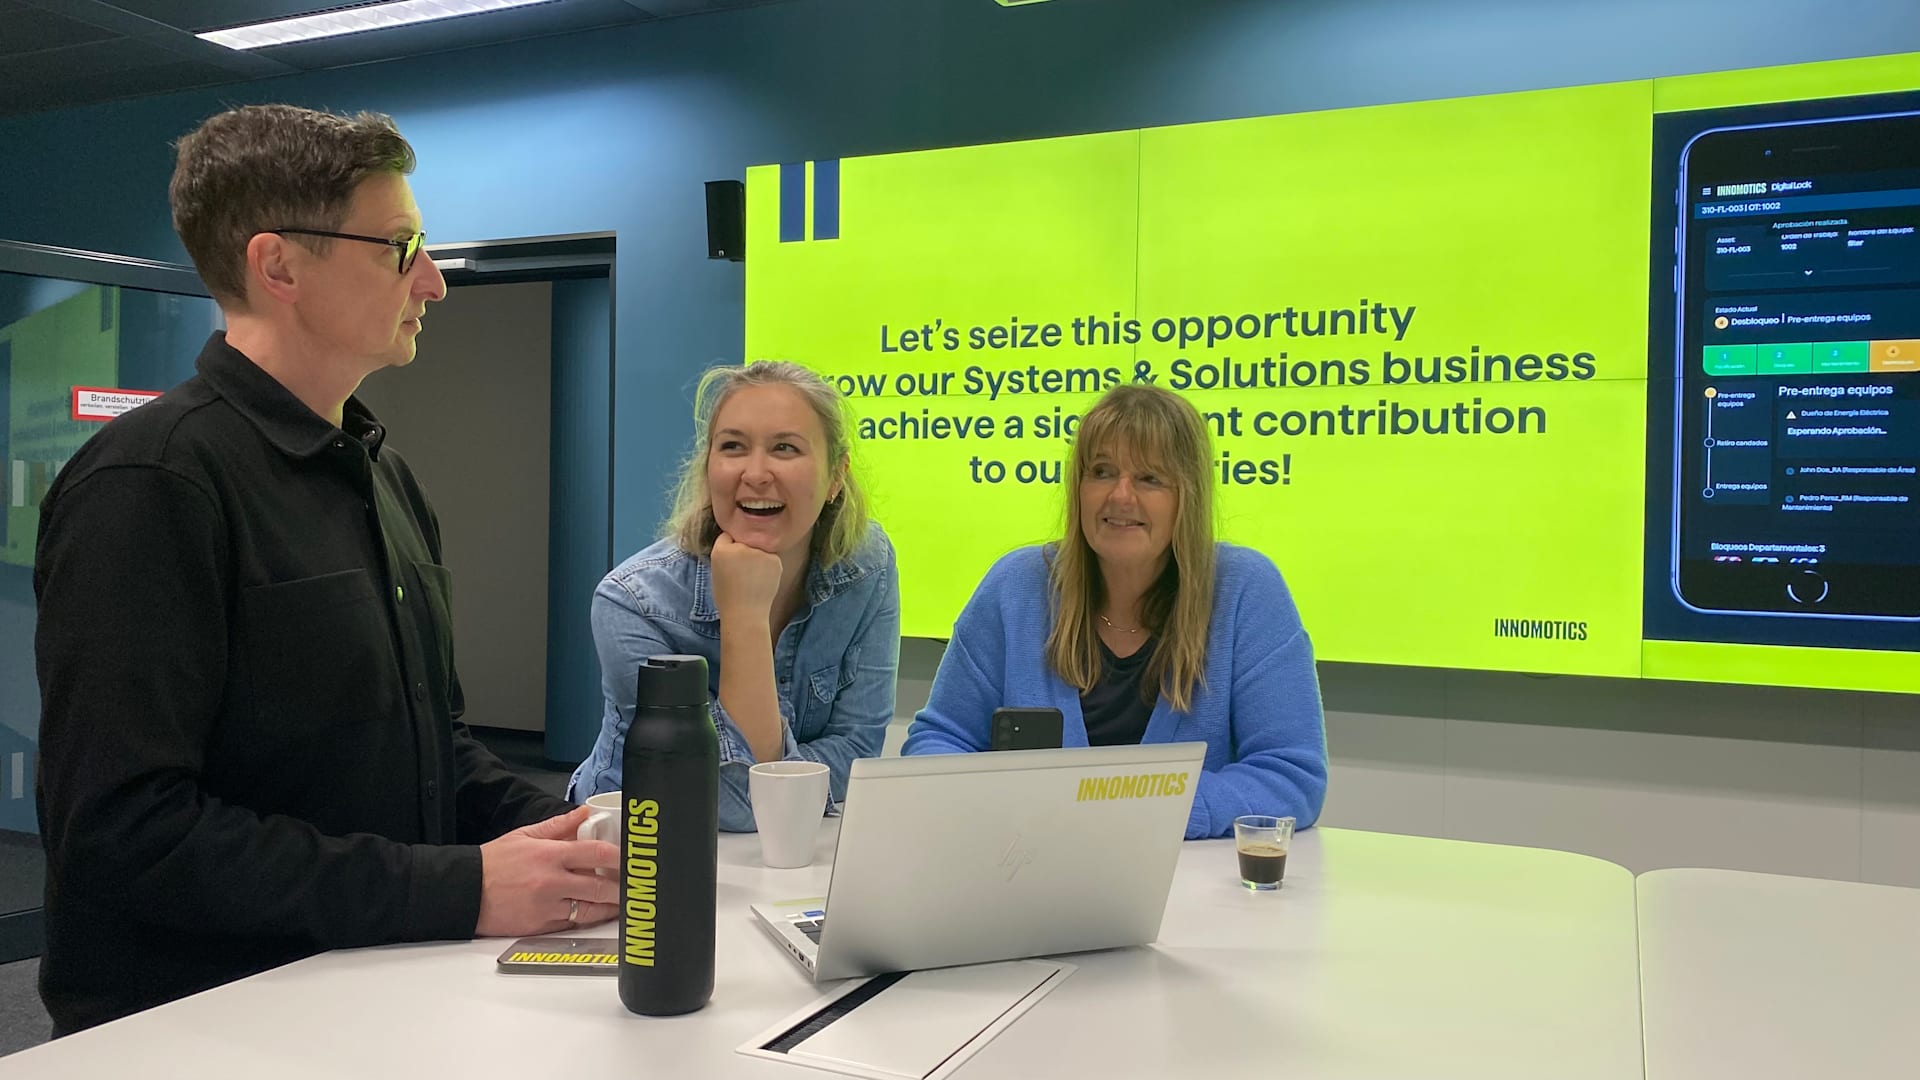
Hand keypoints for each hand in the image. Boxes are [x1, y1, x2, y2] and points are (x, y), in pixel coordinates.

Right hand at [475, 805, 618, 937]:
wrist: (465, 892)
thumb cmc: (492, 863)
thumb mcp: (524, 835)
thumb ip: (559, 825)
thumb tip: (584, 813)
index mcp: (550, 855)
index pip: (596, 854)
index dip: (619, 857)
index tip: (629, 859)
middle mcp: (551, 882)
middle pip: (600, 887)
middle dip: (621, 887)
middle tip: (632, 885)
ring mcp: (547, 907)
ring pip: (590, 910)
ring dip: (609, 907)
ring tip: (619, 902)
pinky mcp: (541, 926)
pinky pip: (572, 924)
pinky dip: (586, 919)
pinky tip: (594, 913)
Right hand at [710, 532, 783, 623]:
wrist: (745, 615)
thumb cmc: (728, 598)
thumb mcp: (716, 572)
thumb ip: (724, 554)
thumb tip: (735, 544)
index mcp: (721, 550)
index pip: (727, 537)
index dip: (730, 548)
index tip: (732, 561)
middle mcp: (740, 548)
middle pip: (745, 541)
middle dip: (746, 552)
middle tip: (743, 573)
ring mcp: (758, 553)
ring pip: (759, 549)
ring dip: (758, 559)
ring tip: (753, 580)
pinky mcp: (774, 559)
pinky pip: (771, 558)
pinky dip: (769, 567)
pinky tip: (763, 581)